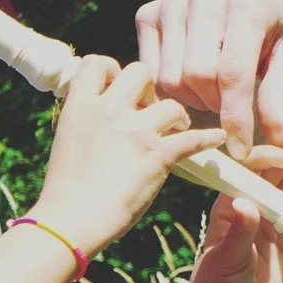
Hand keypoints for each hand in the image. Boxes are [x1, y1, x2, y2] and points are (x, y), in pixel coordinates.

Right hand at [33, 56, 226, 256]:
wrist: (71, 220)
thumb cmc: (65, 190)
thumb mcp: (66, 141)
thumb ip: (86, 120)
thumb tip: (102, 115)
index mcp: (81, 106)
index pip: (96, 63)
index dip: (111, 70)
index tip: (118, 87)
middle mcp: (110, 110)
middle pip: (140, 72)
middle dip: (149, 88)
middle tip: (149, 109)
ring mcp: (136, 131)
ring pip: (171, 104)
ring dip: (177, 116)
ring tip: (177, 130)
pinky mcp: (157, 155)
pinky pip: (194, 139)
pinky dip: (208, 138)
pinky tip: (216, 139)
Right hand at [135, 0, 282, 160]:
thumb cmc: (273, 31)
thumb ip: (279, 97)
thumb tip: (279, 141)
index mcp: (247, 4)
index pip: (233, 72)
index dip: (236, 117)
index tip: (241, 151)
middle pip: (197, 76)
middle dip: (216, 105)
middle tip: (232, 104)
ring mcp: (172, 2)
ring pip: (170, 78)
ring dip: (193, 100)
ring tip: (214, 92)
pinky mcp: (149, 13)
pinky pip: (150, 72)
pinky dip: (171, 90)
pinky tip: (191, 83)